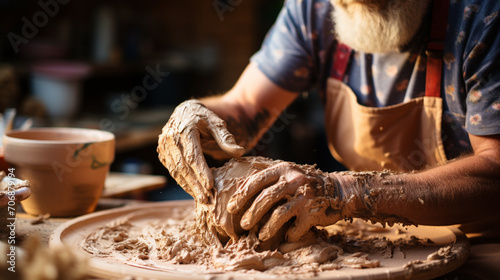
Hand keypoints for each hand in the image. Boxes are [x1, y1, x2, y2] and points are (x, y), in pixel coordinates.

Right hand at [157, 100, 244, 202]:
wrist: (185, 112)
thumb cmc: (204, 118)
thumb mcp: (217, 123)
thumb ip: (226, 138)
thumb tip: (240, 152)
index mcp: (184, 128)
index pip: (192, 155)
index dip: (201, 171)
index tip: (211, 186)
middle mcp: (170, 137)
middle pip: (183, 166)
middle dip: (195, 184)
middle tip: (207, 199)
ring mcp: (164, 146)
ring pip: (176, 171)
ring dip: (189, 186)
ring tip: (202, 199)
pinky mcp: (163, 153)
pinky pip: (173, 170)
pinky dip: (183, 182)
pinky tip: (194, 191)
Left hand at [226, 159, 344, 242]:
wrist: (338, 190)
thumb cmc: (305, 183)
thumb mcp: (287, 171)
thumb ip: (266, 173)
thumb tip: (239, 177)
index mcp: (283, 169)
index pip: (257, 180)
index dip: (242, 195)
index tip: (231, 207)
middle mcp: (294, 180)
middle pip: (266, 198)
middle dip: (252, 213)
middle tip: (243, 224)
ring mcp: (304, 196)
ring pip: (279, 214)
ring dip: (267, 227)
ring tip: (261, 235)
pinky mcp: (314, 212)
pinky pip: (296, 227)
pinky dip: (290, 235)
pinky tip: (286, 237)